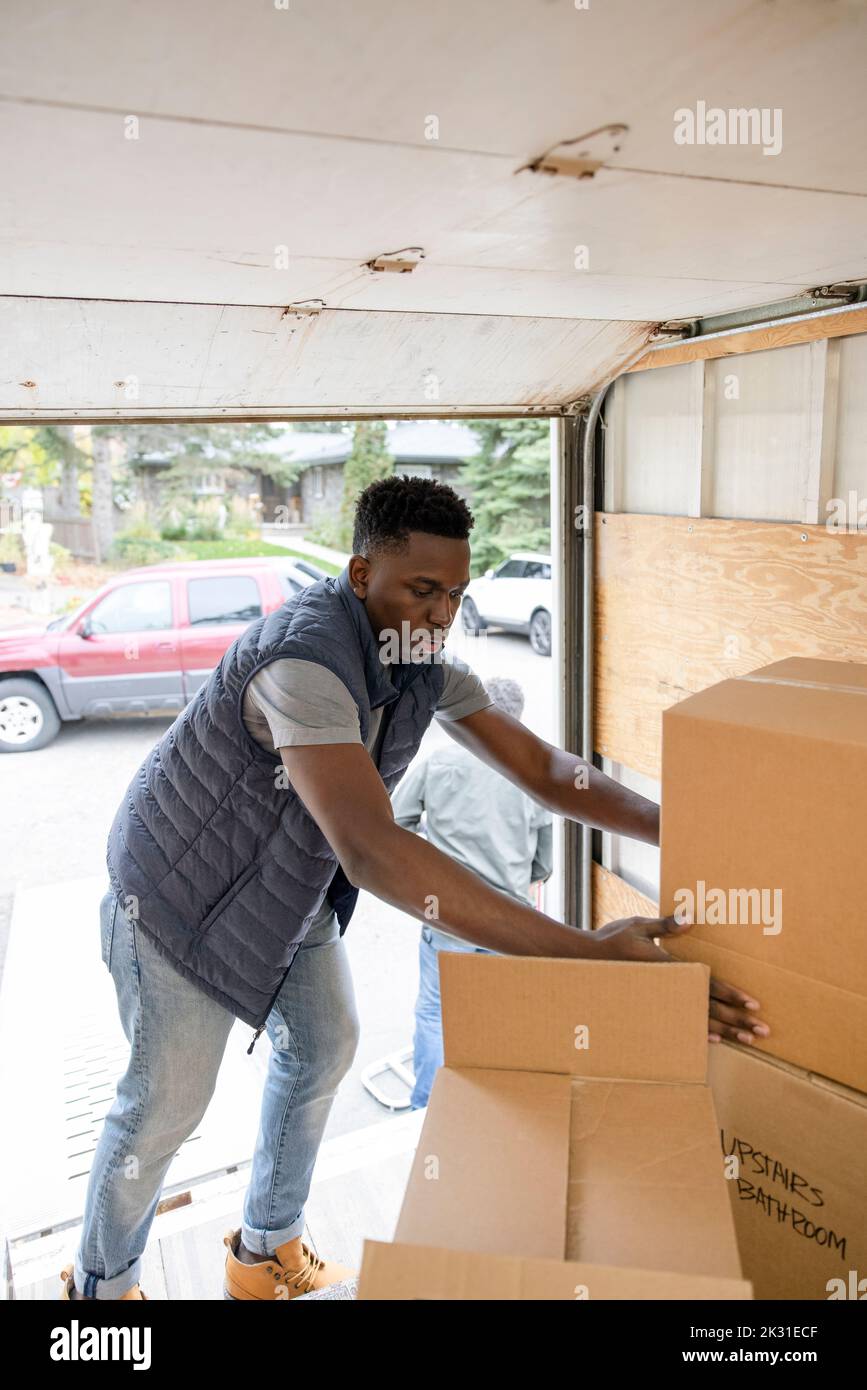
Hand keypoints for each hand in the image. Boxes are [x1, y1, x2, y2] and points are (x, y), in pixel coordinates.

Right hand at [592, 913, 770, 1045]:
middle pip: (710, 1007)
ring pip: (699, 1020)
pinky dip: (700, 1034)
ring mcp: (660, 1001)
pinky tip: (717, 1040)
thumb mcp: (637, 925)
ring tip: (748, 1038)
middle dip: (738, 1019)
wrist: (582, 962)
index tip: (752, 1003)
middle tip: (763, 1029)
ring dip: (726, 1030)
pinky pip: (680, 1026)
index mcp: (668, 966)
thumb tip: (691, 918)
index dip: (731, 994)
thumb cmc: (610, 939)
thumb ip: (665, 924)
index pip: (707, 983)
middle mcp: (668, 988)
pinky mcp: (652, 1008)